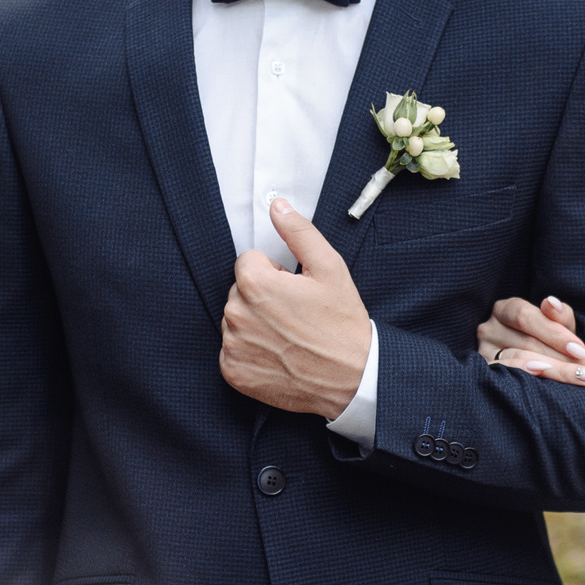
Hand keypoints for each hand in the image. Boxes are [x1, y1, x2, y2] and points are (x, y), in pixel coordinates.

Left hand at [220, 198, 373, 417]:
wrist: (352, 378)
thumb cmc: (342, 324)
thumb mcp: (330, 268)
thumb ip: (299, 232)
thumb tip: (277, 206)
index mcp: (255, 284)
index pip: (248, 263)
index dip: (275, 274)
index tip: (295, 291)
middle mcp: (236, 314)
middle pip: (240, 291)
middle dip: (262, 298)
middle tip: (295, 315)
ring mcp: (233, 346)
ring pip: (236, 321)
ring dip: (255, 324)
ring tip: (288, 337)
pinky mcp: (233, 372)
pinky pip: (232, 351)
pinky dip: (250, 353)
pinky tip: (278, 356)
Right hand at [476, 295, 584, 385]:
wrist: (530, 361)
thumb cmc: (545, 340)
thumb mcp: (556, 325)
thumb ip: (558, 316)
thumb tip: (552, 303)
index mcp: (505, 309)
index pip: (527, 317)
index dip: (555, 333)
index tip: (582, 351)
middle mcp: (489, 328)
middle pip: (527, 342)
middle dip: (565, 359)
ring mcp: (484, 352)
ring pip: (521, 360)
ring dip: (556, 370)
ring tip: (583, 379)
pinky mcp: (485, 373)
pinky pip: (506, 375)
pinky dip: (527, 374)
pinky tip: (545, 375)